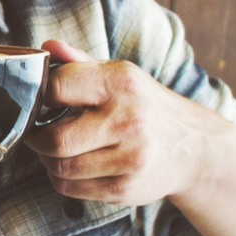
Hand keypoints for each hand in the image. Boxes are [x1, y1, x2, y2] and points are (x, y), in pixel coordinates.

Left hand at [24, 39, 215, 206]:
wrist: (196, 148)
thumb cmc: (145, 108)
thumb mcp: (121, 77)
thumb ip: (80, 63)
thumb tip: (47, 48)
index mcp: (123, 83)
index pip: (57, 86)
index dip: (39, 97)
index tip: (41, 104)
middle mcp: (129, 120)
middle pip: (54, 140)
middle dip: (39, 139)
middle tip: (43, 134)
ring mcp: (130, 158)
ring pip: (59, 168)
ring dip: (51, 161)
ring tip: (64, 150)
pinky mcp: (125, 188)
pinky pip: (69, 188)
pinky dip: (63, 179)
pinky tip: (79, 167)